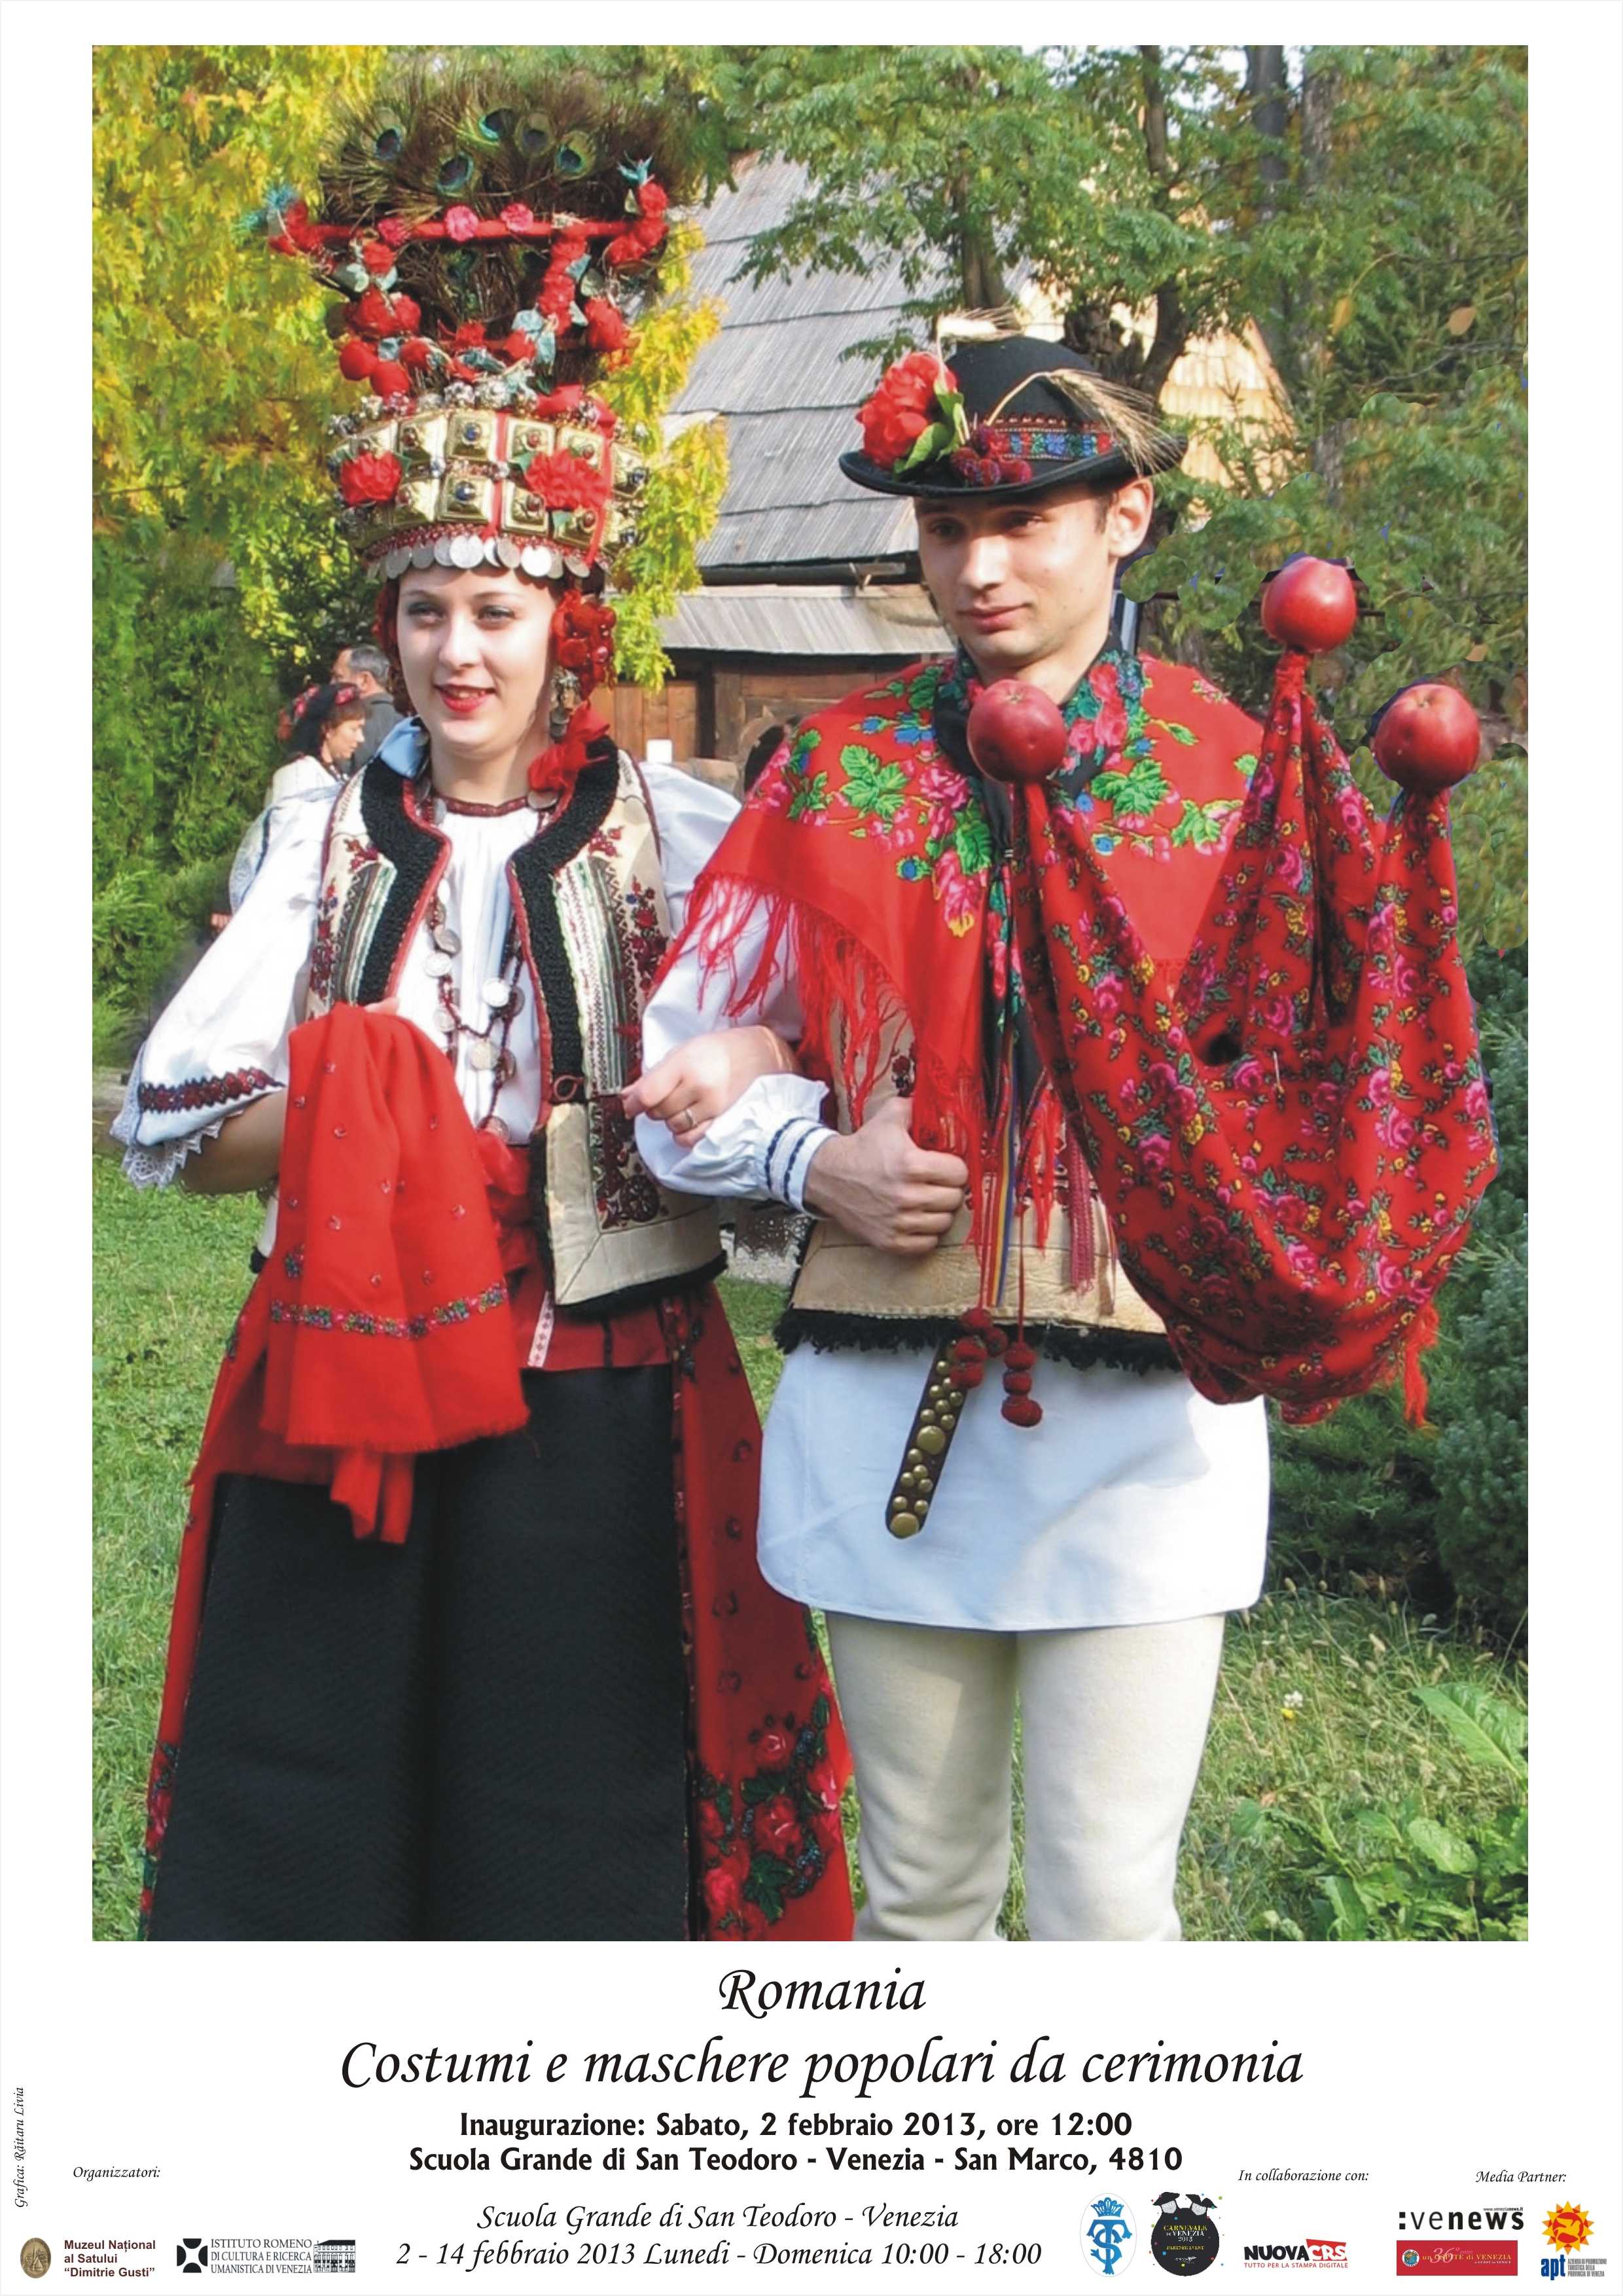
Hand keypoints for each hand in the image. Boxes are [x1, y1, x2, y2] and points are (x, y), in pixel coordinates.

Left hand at [624, 1025, 795, 1144]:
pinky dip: (683, 1134)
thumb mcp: (683, 1052)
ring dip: (670, 1119)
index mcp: (686, 1064)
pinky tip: (687, 1121)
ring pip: (673, 1126)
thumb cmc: (718, 1050)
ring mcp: (713, 1106)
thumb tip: (626, 1097)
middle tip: (666, 1095)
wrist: (759, 1054)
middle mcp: (700, 1086)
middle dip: (655, 1107)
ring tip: (680, 1105)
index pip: (648, 1093)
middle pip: (658, 1111)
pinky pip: (691, 1139)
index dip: (633, 1102)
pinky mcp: (723, 1122)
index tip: (630, 1104)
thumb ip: (654, 1076)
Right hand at [802, 1097, 968, 1254]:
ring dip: (939, 1211)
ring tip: (929, 1200)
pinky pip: (926, 1244)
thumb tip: (940, 1101)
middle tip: (939, 1183)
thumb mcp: (888, 1118)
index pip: (959, 1173)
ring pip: (943, 1223)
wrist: (828, 1176)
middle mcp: (906, 1196)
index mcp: (910, 1164)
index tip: (946, 1166)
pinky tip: (919, 1219)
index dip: (955, 1167)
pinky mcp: (889, 1240)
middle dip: (949, 1188)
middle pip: (954, 1199)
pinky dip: (926, 1233)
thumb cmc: (861, 1148)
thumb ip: (916, 1107)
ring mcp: (898, 1221)